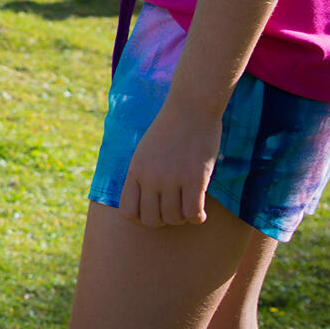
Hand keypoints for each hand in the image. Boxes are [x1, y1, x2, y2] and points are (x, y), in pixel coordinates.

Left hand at [119, 95, 221, 227]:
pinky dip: (198, 218)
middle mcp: (149, 177)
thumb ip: (142, 174)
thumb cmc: (169, 129)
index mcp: (135, 170)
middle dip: (163, 220)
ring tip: (188, 205)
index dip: (140, 217)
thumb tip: (144, 202)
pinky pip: (193, 214)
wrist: (190, 108)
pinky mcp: (194, 179)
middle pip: (151, 220)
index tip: (154, 210)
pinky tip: (202, 211)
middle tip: (174, 209)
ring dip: (182, 217)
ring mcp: (171, 178)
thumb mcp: (145, 151)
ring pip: (173, 219)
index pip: (127, 211)